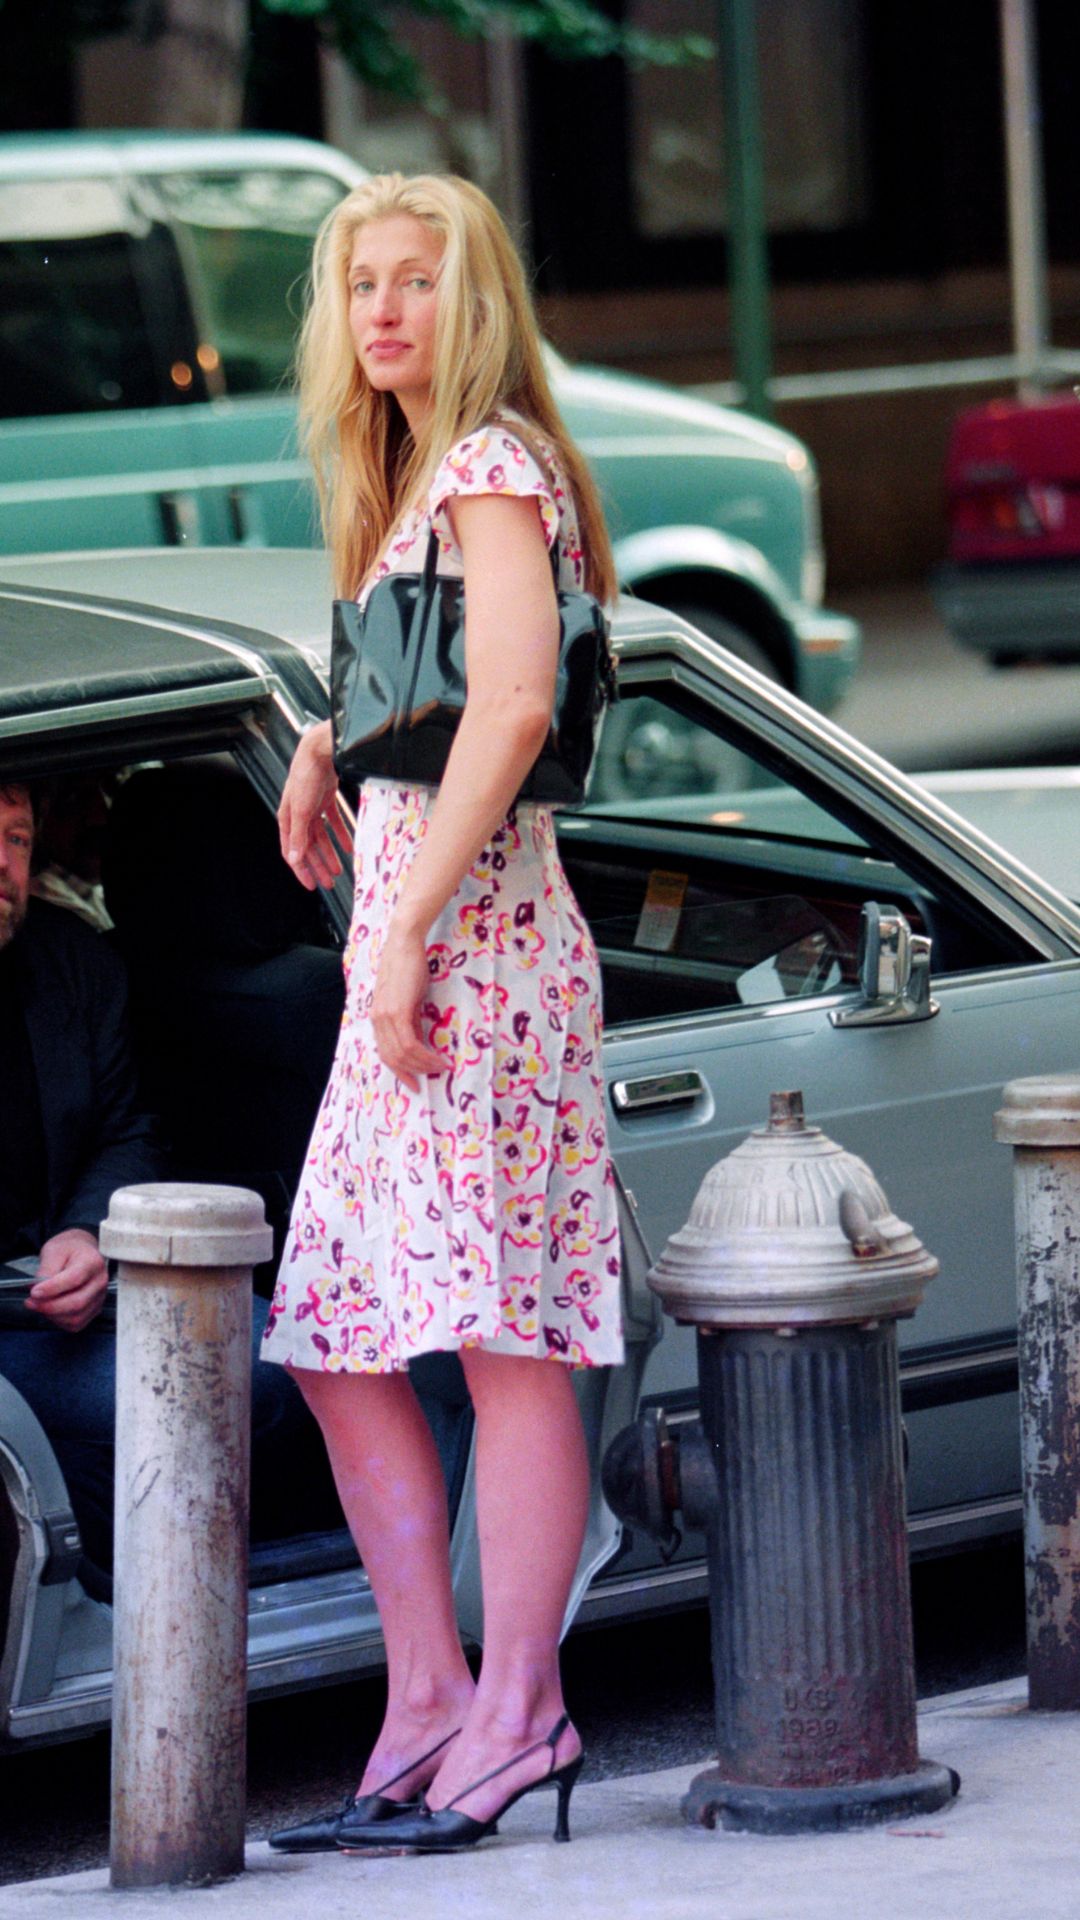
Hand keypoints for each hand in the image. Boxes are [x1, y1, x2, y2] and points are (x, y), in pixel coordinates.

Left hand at [29, 1229, 108, 1332]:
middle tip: (31, 1302)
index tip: (34, 1292)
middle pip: (77, 1302)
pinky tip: (50, 1311)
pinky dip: (60, 1321)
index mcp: (92, 1262)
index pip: (74, 1279)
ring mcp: (100, 1297)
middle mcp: (100, 1281)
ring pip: (76, 1317)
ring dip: (53, 1316)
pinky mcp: (95, 1309)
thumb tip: (38, 1291)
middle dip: (49, 1306)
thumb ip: (46, 1269)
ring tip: (39, 1305)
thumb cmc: (68, 1250)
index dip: (52, 1289)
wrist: (82, 1252)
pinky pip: (77, 1324)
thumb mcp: (54, 1250)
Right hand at [278, 722, 350, 890]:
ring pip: (321, 837)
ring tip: (339, 870)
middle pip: (308, 847)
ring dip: (329, 854)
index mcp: (287, 819)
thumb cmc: (306, 777)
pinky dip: (340, 834)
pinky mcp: (325, 799)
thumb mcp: (301, 811)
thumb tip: (295, 860)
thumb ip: (299, 837)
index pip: (292, 852)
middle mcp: (298, 815)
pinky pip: (333, 822)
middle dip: (318, 866)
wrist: (320, 751)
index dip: (301, 870)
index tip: (311, 886)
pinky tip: (349, 846)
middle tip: (329, 883)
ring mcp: (312, 807)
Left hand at [371, 921, 444, 1092]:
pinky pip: (409, 1044)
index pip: (385, 1054)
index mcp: (378, 1018)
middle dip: (414, 1072)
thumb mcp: (408, 999)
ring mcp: (385, 1016)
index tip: (415, 1083)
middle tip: (433, 1075)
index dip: (400, 1072)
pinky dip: (424, 1055)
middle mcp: (377, 1020)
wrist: (404, 944)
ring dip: (423, 1065)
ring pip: (402, 1055)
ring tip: (441, 1067)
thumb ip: (410, 1021)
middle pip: (392, 1059)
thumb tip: (418, 1042)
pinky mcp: (396, 1012)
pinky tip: (437, 1058)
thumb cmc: (408, 967)